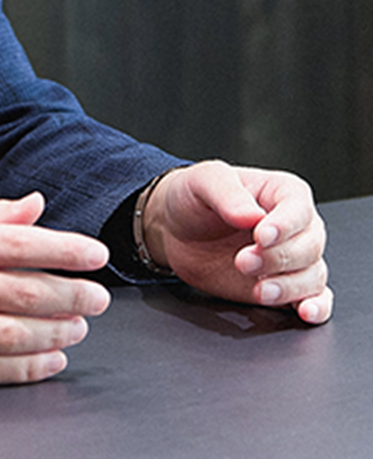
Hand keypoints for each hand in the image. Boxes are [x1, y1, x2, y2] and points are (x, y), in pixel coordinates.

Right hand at [0, 193, 110, 385]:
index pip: (16, 243)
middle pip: (21, 292)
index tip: (95, 255)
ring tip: (79, 327)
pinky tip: (51, 359)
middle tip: (99, 297)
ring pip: (10, 335)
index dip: (64, 250)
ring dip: (56, 334)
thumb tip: (37, 205)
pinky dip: (28, 367)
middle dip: (71, 296)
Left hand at [140, 160, 332, 323]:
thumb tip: (251, 215)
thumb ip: (227, 194)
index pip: (298, 209)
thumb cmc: (193, 199)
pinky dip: (317, 307)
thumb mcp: (202, 181)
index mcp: (281, 192)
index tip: (260, 236)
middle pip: (309, 246)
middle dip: (276, 259)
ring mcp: (292, 258)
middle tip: (242, 261)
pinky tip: (304, 311)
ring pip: (312, 276)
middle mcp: (294, 226)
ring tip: (258, 290)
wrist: (175, 231)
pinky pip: (317, 298)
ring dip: (287, 287)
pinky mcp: (286, 285)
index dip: (284, 225)